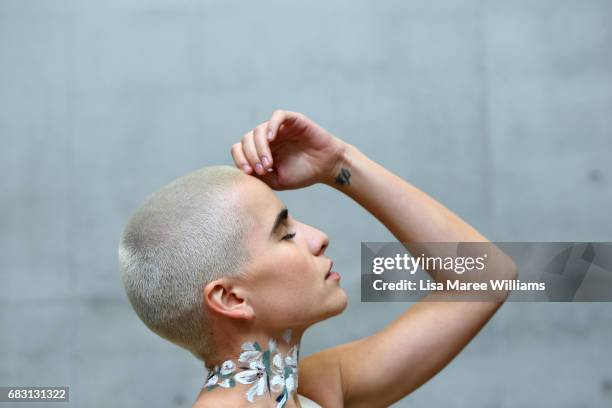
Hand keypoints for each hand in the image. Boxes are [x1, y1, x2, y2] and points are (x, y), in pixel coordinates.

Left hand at [230, 109, 346, 189]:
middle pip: (246, 139)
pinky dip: (271, 125)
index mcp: (261, 150)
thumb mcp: (277, 180)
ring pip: (258, 129)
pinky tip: (271, 139)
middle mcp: (267, 137)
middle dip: (250, 156)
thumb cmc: (303, 174)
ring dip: (260, 148)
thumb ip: (259, 176)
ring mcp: (278, 128)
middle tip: (262, 170)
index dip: (240, 159)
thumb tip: (242, 171)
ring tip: (268, 163)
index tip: (249, 173)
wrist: (327, 167)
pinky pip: (277, 116)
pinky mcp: (292, 120)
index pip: (240, 149)